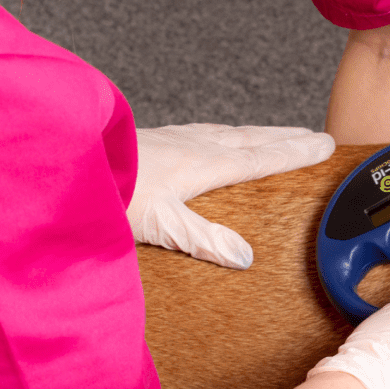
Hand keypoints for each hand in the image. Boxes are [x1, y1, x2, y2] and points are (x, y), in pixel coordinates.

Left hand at [129, 123, 335, 268]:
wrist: (65, 162)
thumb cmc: (109, 191)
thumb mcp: (160, 223)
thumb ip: (202, 238)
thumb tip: (244, 256)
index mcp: (203, 164)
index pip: (261, 158)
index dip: (294, 154)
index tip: (324, 145)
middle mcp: (193, 146)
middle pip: (250, 140)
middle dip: (284, 139)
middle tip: (314, 135)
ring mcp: (174, 138)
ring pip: (228, 133)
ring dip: (257, 134)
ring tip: (276, 134)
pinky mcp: (155, 139)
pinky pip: (204, 132)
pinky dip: (224, 134)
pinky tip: (215, 138)